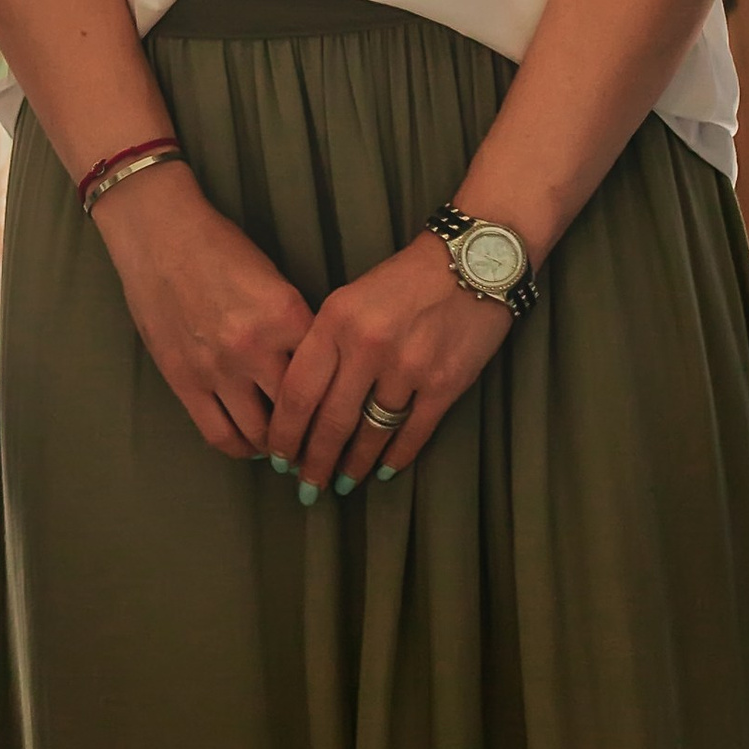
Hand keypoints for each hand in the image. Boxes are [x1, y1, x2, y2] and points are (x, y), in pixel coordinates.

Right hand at [89, 168, 312, 459]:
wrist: (158, 233)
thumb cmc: (218, 247)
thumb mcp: (274, 279)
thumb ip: (294, 325)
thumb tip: (317, 370)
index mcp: (287, 315)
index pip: (330, 374)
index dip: (341, 401)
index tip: (345, 414)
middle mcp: (256, 347)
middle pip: (301, 413)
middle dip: (314, 435)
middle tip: (321, 442)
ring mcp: (218, 369)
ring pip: (262, 434)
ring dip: (278, 447)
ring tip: (286, 447)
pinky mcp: (185, 381)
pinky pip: (219, 434)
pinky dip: (241, 448)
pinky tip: (250, 444)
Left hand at [266, 233, 511, 493]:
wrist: (471, 260)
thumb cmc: (402, 281)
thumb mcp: (348, 299)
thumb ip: (324, 343)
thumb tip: (301, 402)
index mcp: (335, 321)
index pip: (298, 391)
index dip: (285, 432)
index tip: (278, 457)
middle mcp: (367, 346)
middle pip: (331, 421)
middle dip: (314, 461)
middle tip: (304, 488)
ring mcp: (408, 367)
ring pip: (370, 432)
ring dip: (352, 465)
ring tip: (340, 484)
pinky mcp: (445, 382)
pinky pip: (414, 432)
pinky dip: (395, 457)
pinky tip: (381, 471)